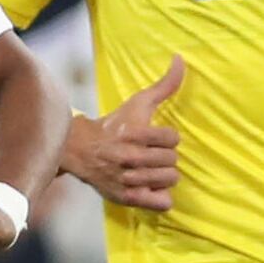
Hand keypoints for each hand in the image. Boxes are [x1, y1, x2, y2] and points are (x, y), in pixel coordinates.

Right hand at [61, 55, 182, 210]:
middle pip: (172, 161)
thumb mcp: (138, 103)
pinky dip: (161, 196)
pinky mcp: (126, 198)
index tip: (157, 138)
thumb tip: (182, 59)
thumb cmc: (114, 125)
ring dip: (164, 175)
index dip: (168, 138)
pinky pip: (161, 203)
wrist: (81, 151)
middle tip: (152, 154)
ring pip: (170, 180)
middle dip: (165, 157)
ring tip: (152, 169)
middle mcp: (131, 158)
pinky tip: (152, 186)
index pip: (173, 139)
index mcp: (135, 134)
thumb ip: (164, 85)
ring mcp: (128, 180)